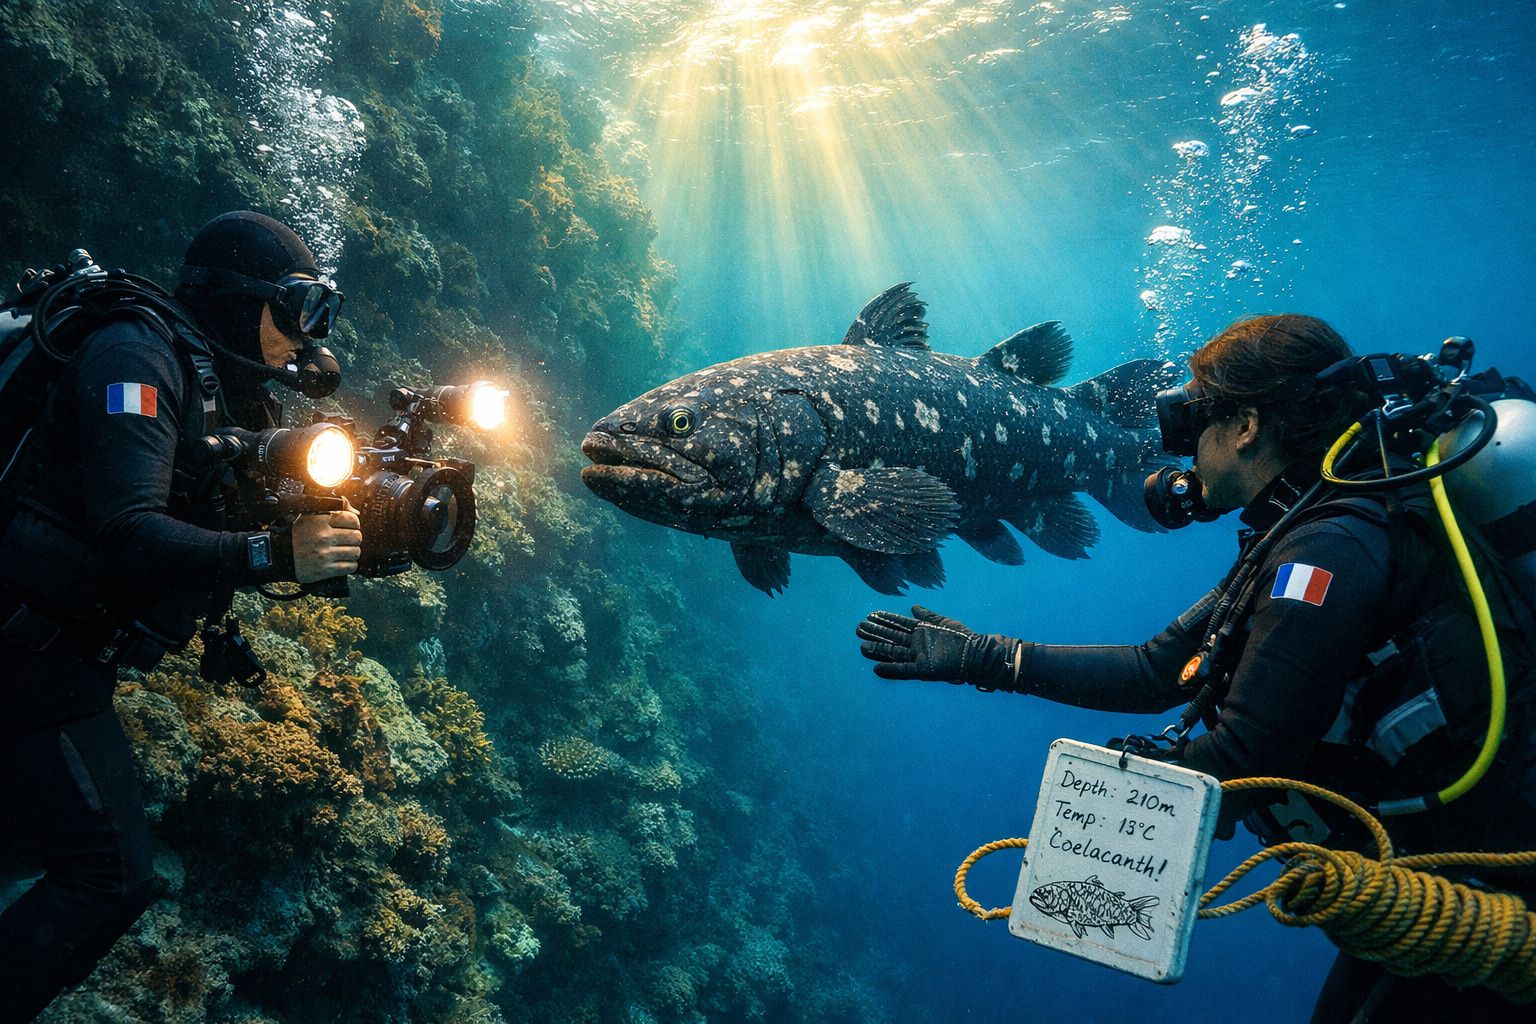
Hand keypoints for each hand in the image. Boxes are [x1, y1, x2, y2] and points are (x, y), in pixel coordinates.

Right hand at [292, 506, 361, 582]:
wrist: (279, 554)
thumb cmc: (298, 534)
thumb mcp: (310, 515)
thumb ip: (334, 508)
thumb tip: (355, 511)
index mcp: (320, 521)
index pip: (352, 519)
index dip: (354, 523)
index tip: (349, 527)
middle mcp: (322, 537)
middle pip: (356, 537)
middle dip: (354, 538)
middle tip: (347, 540)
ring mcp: (323, 554)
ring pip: (355, 552)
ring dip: (352, 552)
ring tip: (344, 551)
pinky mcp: (323, 570)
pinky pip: (350, 567)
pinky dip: (349, 565)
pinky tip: (342, 562)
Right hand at [855, 605, 1022, 689]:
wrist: (977, 654)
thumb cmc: (963, 637)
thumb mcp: (944, 622)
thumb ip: (928, 615)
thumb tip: (913, 607)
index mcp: (921, 632)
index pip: (899, 624)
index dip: (885, 620)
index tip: (870, 615)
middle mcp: (917, 645)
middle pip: (892, 637)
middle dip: (876, 633)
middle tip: (859, 628)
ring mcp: (919, 657)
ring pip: (894, 652)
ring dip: (878, 649)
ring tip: (862, 646)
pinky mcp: (924, 670)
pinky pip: (904, 670)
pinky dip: (891, 669)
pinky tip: (877, 668)